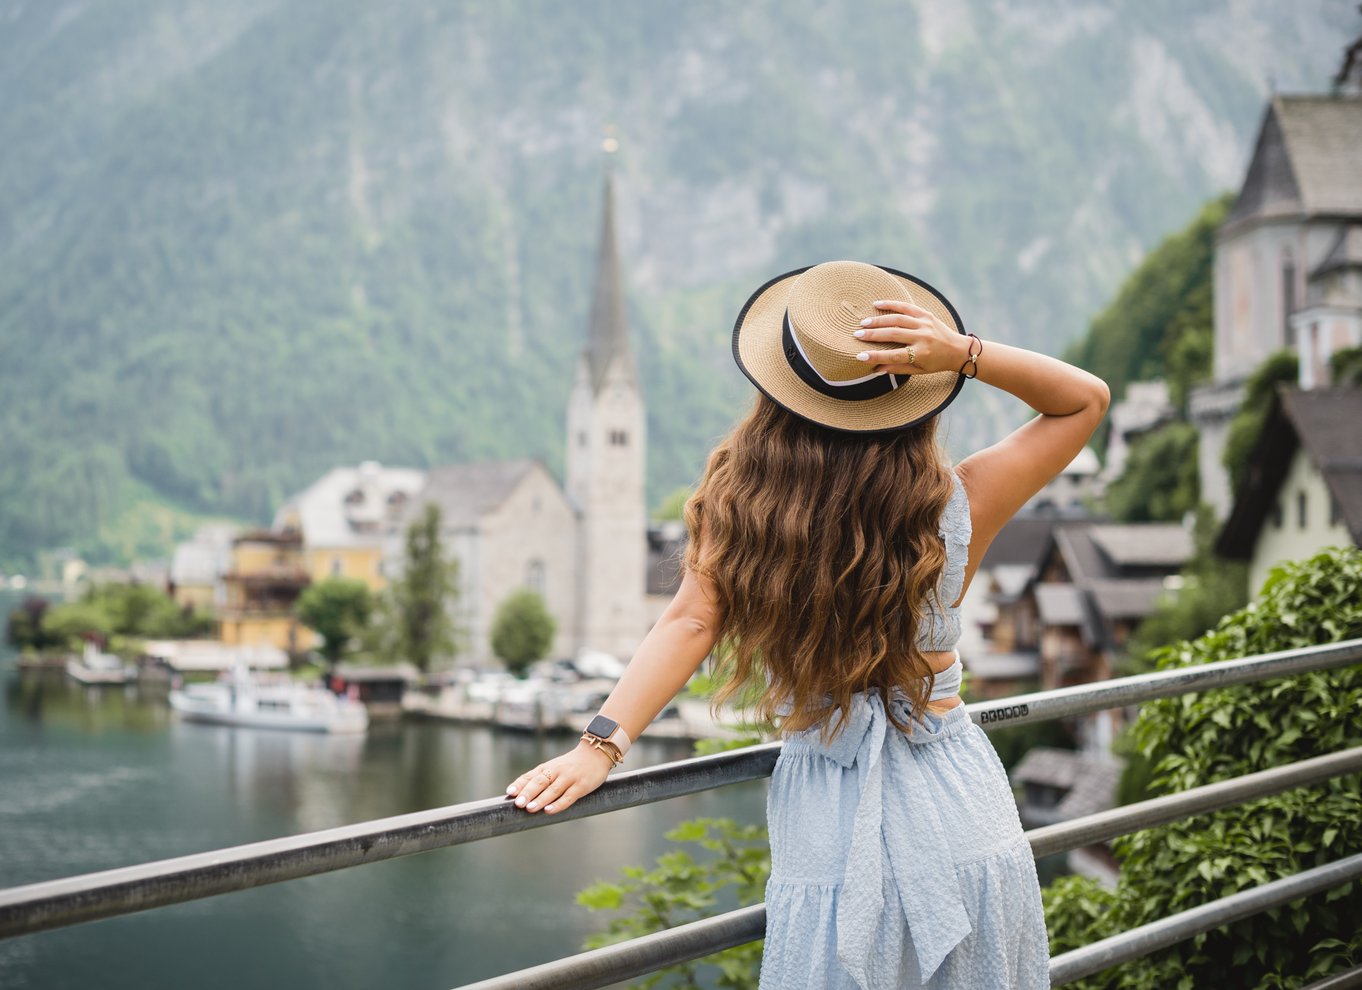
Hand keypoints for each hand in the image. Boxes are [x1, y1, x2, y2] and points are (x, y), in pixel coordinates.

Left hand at [504, 740, 614, 813]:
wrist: (596, 753)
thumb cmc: (572, 764)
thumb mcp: (555, 767)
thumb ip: (541, 778)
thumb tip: (522, 795)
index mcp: (548, 767)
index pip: (531, 776)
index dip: (520, 784)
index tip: (510, 792)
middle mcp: (557, 771)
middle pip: (540, 782)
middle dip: (528, 793)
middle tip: (518, 803)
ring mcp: (569, 778)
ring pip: (553, 790)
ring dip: (540, 799)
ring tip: (529, 808)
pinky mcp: (581, 786)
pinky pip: (568, 797)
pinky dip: (558, 804)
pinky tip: (549, 810)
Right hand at [852, 299, 970, 375]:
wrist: (958, 349)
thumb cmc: (936, 363)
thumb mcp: (919, 371)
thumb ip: (898, 368)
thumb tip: (876, 369)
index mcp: (921, 354)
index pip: (894, 356)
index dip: (876, 356)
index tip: (860, 356)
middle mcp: (923, 337)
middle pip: (893, 335)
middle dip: (873, 335)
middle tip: (857, 335)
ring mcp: (925, 324)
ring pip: (897, 319)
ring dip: (879, 320)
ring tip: (863, 323)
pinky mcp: (926, 314)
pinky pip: (906, 307)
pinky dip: (891, 304)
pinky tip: (877, 303)